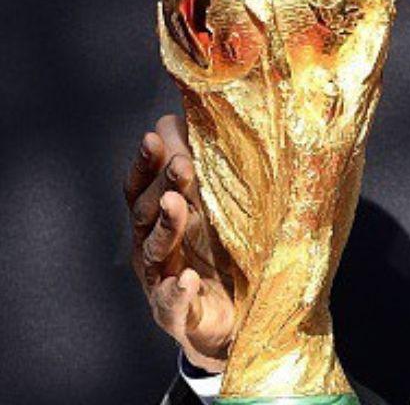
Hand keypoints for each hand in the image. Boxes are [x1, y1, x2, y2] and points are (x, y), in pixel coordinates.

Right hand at [126, 114, 233, 372]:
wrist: (230, 324)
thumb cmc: (217, 258)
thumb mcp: (210, 213)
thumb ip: (199, 174)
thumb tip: (188, 121)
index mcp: (158, 221)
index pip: (143, 187)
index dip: (146, 162)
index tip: (156, 133)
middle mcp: (152, 249)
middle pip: (147, 213)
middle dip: (162, 185)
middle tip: (182, 162)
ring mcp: (160, 282)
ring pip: (155, 252)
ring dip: (166, 226)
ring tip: (177, 204)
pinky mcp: (178, 316)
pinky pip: (172, 304)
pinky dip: (176, 291)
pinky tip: (185, 279)